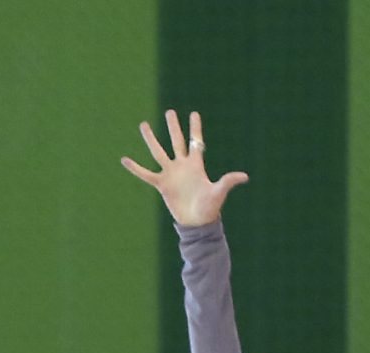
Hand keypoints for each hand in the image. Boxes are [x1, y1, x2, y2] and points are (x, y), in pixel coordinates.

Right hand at [121, 109, 246, 226]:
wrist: (196, 223)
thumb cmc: (210, 208)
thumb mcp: (219, 192)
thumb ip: (228, 181)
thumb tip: (244, 176)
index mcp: (196, 165)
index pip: (195, 142)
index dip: (195, 128)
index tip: (194, 113)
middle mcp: (182, 166)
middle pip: (176, 141)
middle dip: (173, 126)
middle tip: (169, 111)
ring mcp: (171, 174)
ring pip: (158, 152)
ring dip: (151, 139)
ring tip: (143, 124)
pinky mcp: (162, 185)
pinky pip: (146, 174)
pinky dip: (136, 168)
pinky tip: (124, 159)